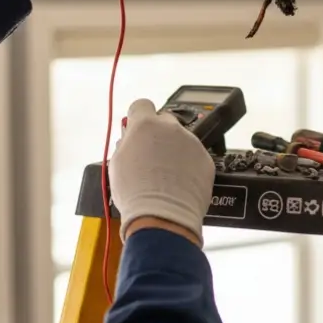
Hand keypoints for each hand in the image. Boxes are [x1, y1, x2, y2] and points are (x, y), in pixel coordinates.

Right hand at [108, 98, 213, 243]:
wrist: (163, 217)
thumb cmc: (135, 194)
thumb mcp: (116, 165)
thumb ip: (126, 144)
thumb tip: (130, 139)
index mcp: (145, 125)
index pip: (141, 106)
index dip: (138, 118)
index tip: (137, 130)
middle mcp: (171, 128)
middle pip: (164, 121)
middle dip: (158, 135)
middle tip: (152, 157)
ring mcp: (191, 143)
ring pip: (181, 140)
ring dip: (175, 152)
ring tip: (166, 177)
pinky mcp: (206, 159)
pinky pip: (195, 157)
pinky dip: (189, 166)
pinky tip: (180, 184)